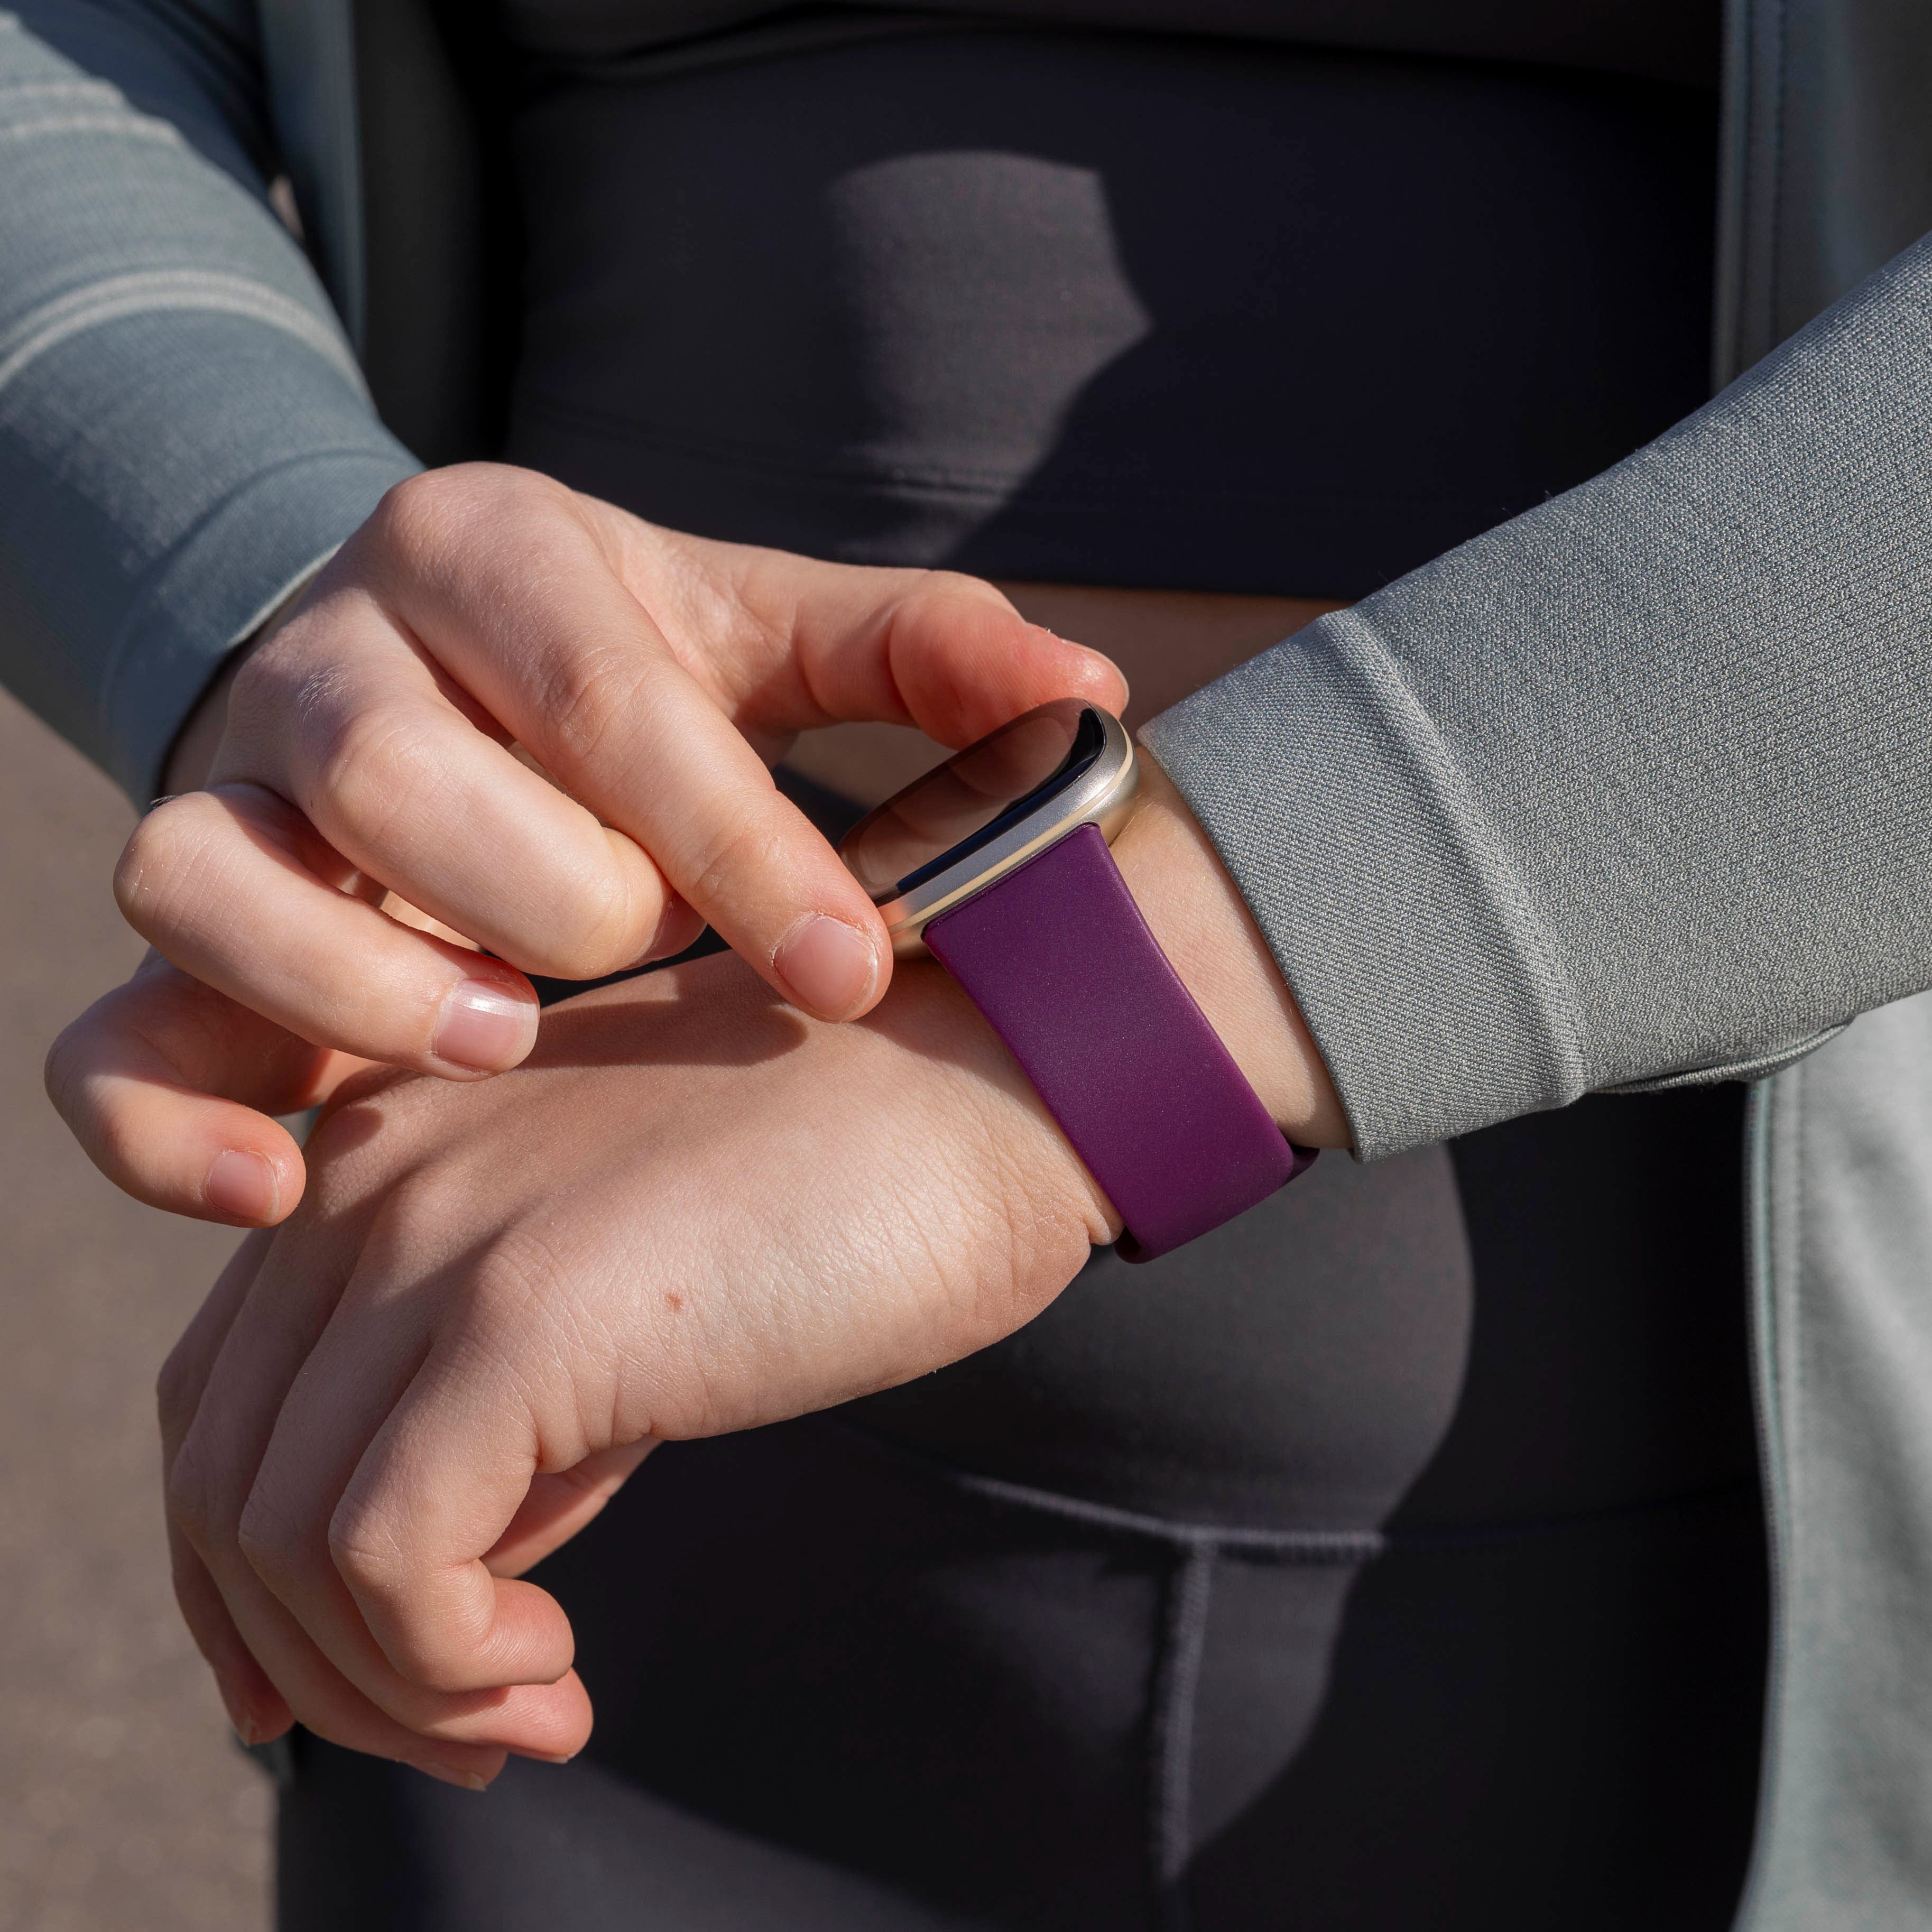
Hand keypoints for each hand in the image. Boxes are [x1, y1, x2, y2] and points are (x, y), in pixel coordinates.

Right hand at [45, 465, 1122, 1225]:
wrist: (448, 677)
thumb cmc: (640, 673)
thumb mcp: (774, 638)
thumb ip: (924, 656)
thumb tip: (1091, 698)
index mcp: (492, 559)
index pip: (602, 689)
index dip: (733, 838)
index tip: (851, 965)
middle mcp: (333, 663)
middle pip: (389, 770)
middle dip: (545, 892)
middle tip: (649, 964)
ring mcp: (232, 803)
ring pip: (202, 875)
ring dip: (360, 982)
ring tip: (511, 1046)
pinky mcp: (188, 946)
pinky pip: (107, 1037)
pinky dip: (171, 1122)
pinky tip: (290, 1192)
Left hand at [154, 769, 1344, 1782]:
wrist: (991, 1075)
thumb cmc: (844, 1182)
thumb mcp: (622, 1289)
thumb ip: (502, 1406)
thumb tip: (437, 1589)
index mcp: (385, 1149)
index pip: (222, 1400)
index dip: (253, 1579)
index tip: (372, 1680)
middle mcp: (368, 1173)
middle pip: (221, 1480)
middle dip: (315, 1660)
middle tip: (473, 1732)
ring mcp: (434, 1231)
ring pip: (274, 1538)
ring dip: (387, 1687)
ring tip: (530, 1708)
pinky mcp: (519, 1310)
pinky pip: (380, 1557)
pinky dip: (438, 1663)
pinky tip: (554, 1663)